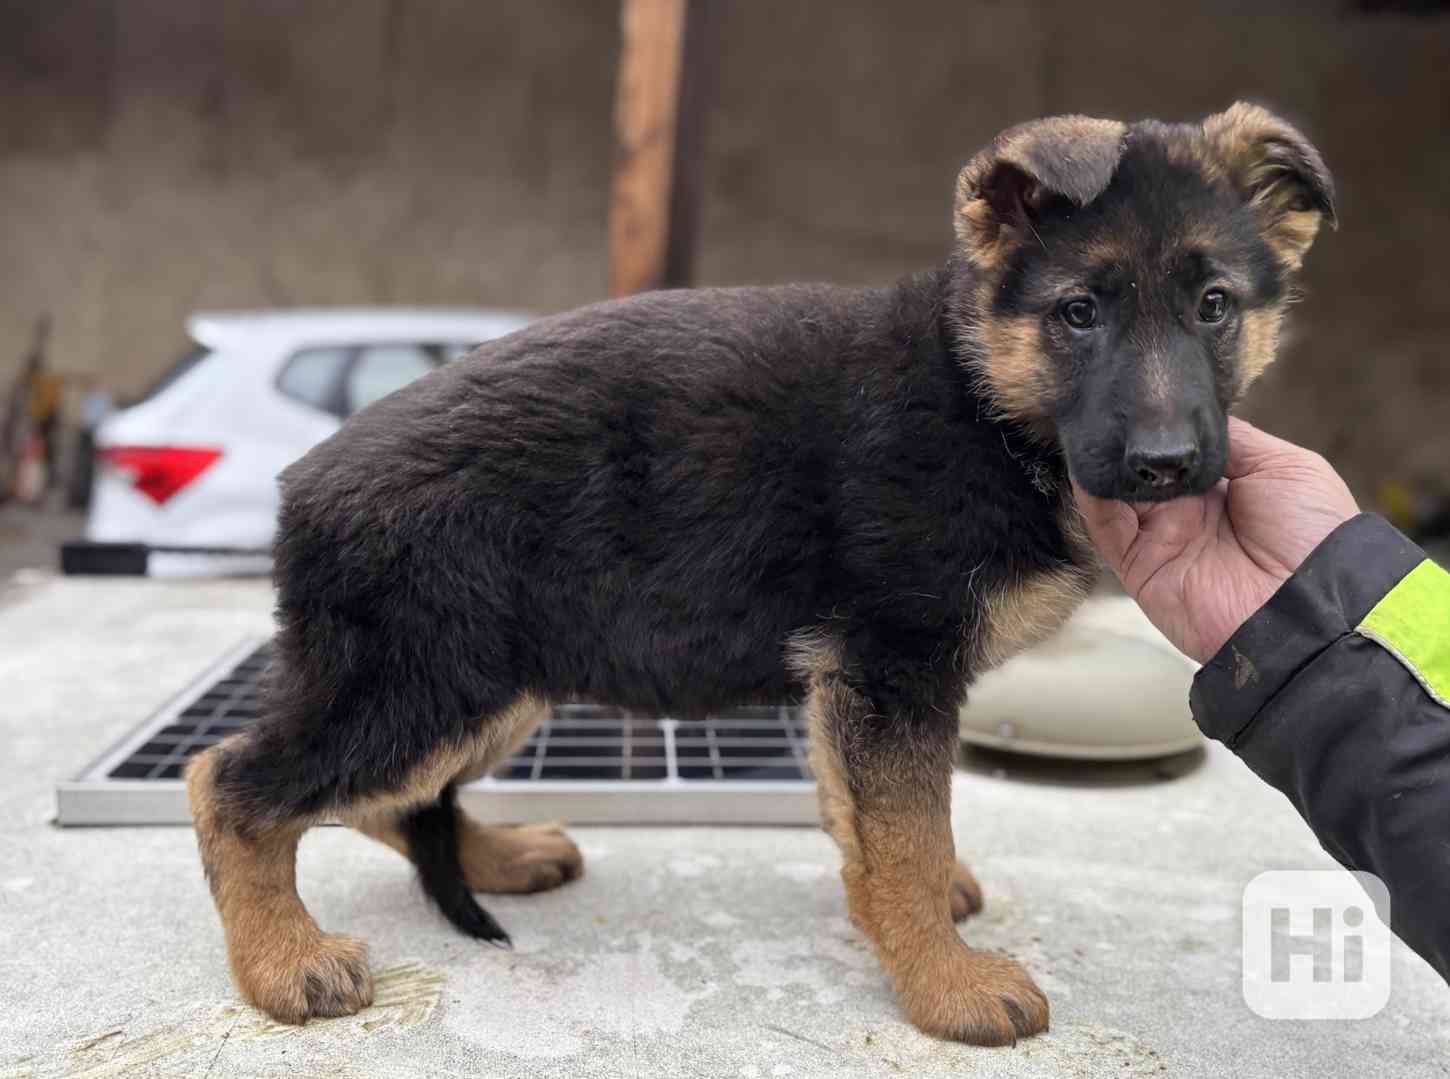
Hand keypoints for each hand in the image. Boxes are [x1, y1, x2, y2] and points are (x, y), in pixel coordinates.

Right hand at [1072, 417, 1358, 663]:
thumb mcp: (1284, 467)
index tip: (1139, 389)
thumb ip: (1232, 439)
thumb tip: (1186, 414)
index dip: (1159, 422)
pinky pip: (1106, 528)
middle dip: (1125, 438)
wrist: (1309, 604)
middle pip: (1142, 467)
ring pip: (1116, 492)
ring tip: (1090, 424)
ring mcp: (1160, 538)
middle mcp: (1187, 510)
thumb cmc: (1311, 532)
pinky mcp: (1138, 566)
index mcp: (1222, 486)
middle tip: (1105, 402)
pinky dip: (1090, 497)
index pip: (1176, 448)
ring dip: (1103, 461)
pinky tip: (1085, 465)